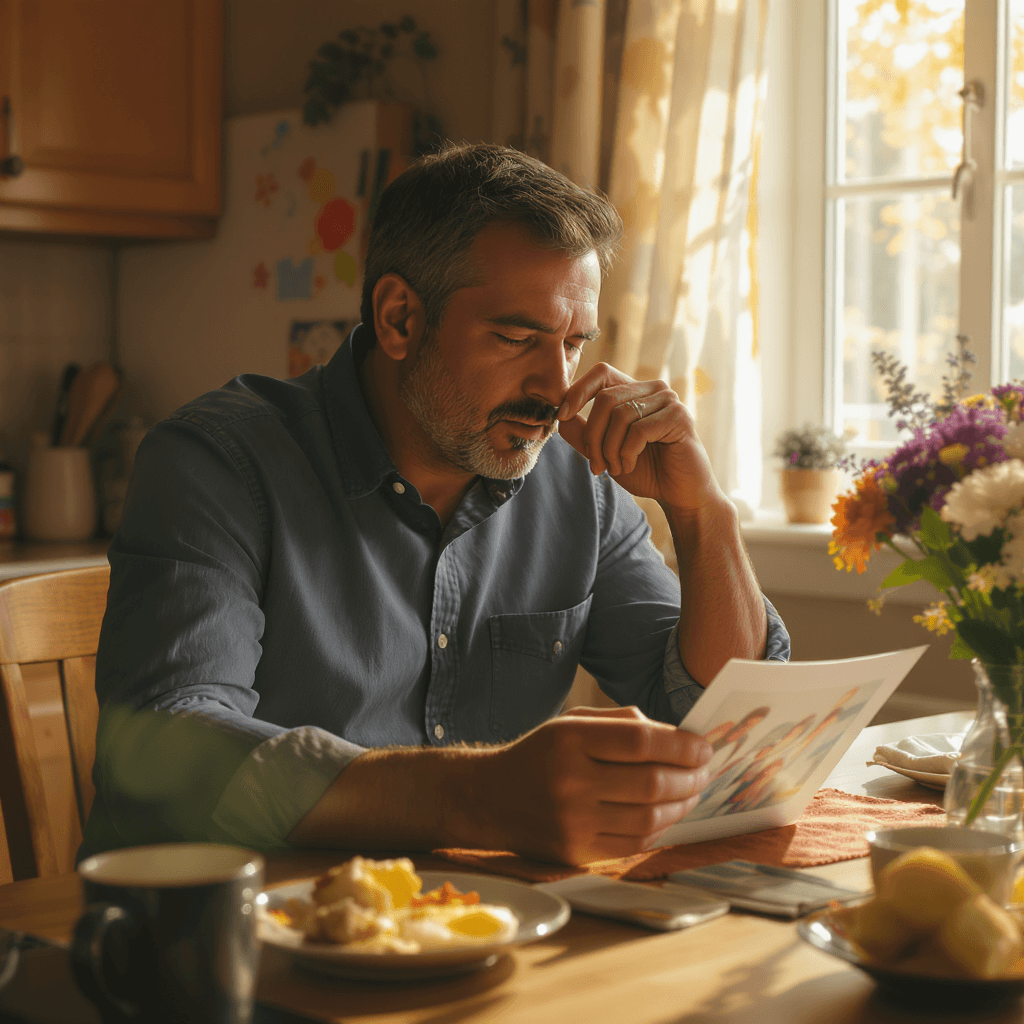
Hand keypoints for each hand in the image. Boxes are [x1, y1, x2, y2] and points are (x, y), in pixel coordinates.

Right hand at [471, 705, 712, 863]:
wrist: (489, 798)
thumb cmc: (540, 755)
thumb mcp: (571, 723)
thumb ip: (621, 723)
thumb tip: (676, 735)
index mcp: (569, 740)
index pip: (641, 741)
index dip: (681, 745)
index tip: (703, 747)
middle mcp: (570, 781)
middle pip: (651, 782)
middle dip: (690, 777)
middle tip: (705, 771)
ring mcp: (573, 821)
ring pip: (649, 817)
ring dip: (682, 805)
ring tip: (693, 793)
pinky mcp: (575, 852)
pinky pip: (633, 844)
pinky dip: (660, 829)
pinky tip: (668, 815)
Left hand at [556, 363, 720, 512]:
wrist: (677, 493)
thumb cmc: (644, 470)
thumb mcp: (604, 452)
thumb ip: (582, 433)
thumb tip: (561, 415)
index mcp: (635, 391)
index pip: (601, 373)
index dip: (578, 390)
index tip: (562, 415)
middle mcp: (653, 389)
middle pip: (606, 399)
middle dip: (593, 436)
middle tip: (596, 465)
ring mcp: (669, 400)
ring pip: (620, 415)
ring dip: (610, 450)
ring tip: (616, 468)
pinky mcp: (679, 417)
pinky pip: (638, 431)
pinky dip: (627, 453)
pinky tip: (631, 465)